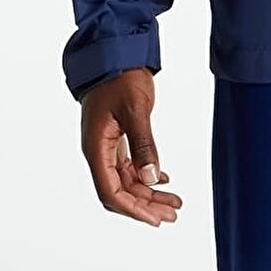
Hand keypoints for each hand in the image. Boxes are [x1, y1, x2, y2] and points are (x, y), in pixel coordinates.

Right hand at [80, 67, 182, 227]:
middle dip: (145, 206)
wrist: (113, 51)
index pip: (110, 191)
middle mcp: (98, 151)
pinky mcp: (116, 137)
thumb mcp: (135, 109)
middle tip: (172, 215)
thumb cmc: (120, 75)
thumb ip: (143, 144)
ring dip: (148, 193)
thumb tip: (150, 178)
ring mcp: (106, 145)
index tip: (154, 219)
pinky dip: (146, 175)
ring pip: (126, 180)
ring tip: (175, 202)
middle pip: (119, 191)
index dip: (132, 209)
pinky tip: (164, 180)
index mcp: (96, 147)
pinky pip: (129, 165)